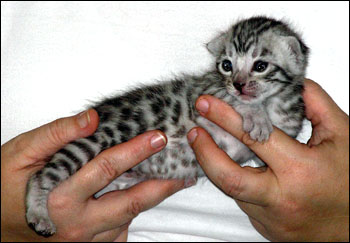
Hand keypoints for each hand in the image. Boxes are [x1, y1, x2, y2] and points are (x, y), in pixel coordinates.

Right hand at [1, 109, 185, 240]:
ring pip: (129, 217)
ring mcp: (84, 241)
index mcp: (59, 198)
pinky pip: (120, 232)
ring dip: (152, 198)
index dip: (136, 150)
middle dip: (162, 183)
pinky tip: (145, 197)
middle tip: (183, 167)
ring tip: (173, 180)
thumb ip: (57, 134)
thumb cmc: (4, 188)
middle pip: (130, 201)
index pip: (107, 168)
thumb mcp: (21, 153)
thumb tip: (91, 119)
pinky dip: (134, 213)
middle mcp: (76, 224)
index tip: (158, 137)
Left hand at [187, 79, 348, 240]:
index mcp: (301, 170)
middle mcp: (282, 198)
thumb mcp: (342, 136)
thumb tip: (294, 85)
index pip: (254, 138)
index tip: (206, 103)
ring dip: (220, 166)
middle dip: (204, 151)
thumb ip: (316, 105)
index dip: (225, 117)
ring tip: (213, 146)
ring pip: (233, 190)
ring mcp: (272, 218)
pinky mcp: (267, 228)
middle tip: (193, 132)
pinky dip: (239, 184)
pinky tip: (242, 170)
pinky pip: (244, 202)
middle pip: (229, 176)